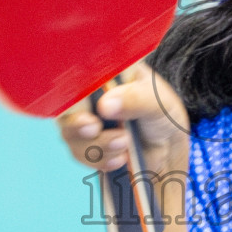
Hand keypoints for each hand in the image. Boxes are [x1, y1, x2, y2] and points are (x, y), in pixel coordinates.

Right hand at [55, 60, 189, 177]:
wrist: (166, 150)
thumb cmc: (163, 116)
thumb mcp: (158, 103)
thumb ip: (136, 99)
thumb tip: (105, 105)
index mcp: (105, 71)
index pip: (77, 72)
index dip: (73, 89)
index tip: (85, 106)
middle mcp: (88, 93)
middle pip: (64, 104)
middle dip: (77, 122)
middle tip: (94, 127)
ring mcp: (83, 118)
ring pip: (70, 133)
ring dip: (96, 144)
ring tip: (125, 143)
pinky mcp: (84, 143)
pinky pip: (78, 153)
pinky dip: (99, 159)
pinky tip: (120, 158)